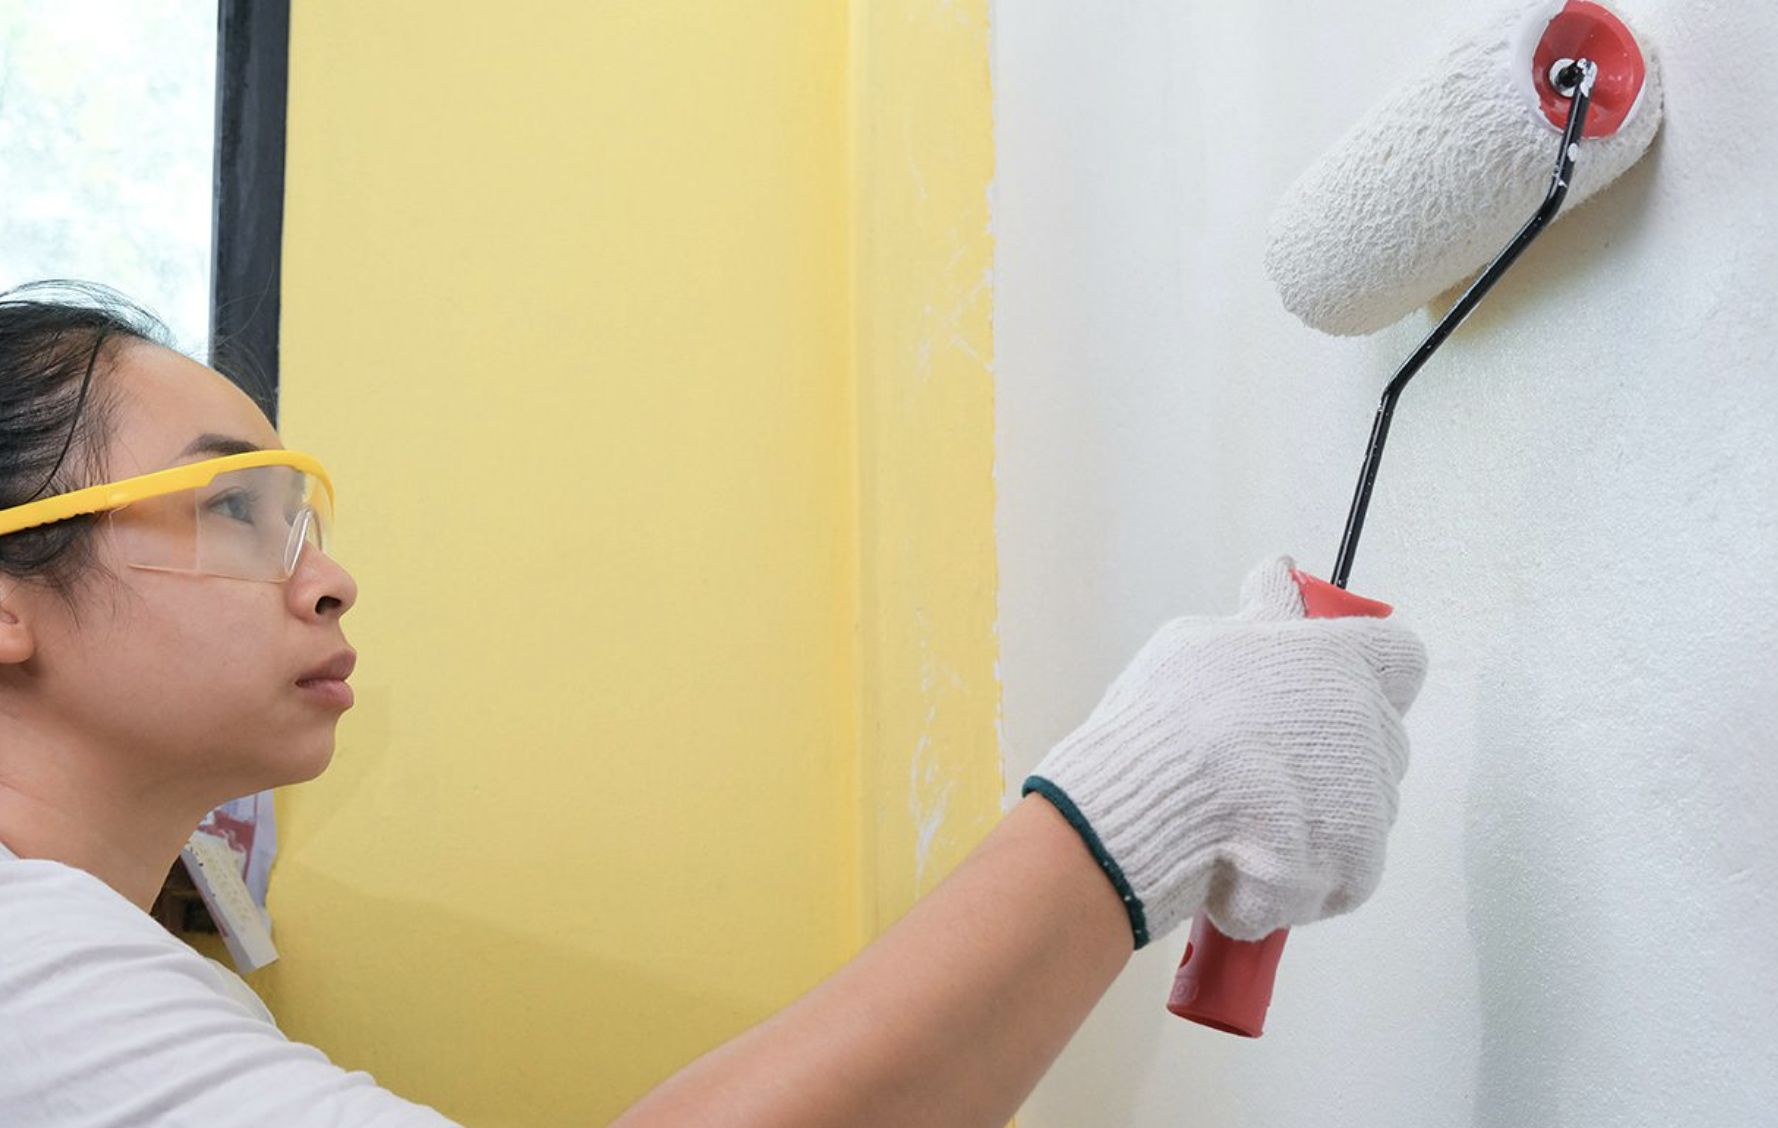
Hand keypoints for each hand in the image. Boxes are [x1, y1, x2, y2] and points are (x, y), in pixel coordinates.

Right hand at [1023, 556, 1426, 945]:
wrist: (1151, 811)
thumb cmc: (1168, 722)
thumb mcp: (1200, 641)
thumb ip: (1260, 615)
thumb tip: (1279, 570)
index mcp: (1339, 661)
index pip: (1398, 656)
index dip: (1368, 671)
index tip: (1327, 683)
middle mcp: (1369, 727)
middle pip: (1376, 738)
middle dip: (1331, 750)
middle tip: (1260, 761)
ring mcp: (1369, 802)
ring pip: (1360, 805)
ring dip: (1318, 812)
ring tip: (1246, 815)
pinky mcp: (1357, 867)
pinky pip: (1345, 868)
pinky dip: (1307, 870)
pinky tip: (1253, 856)